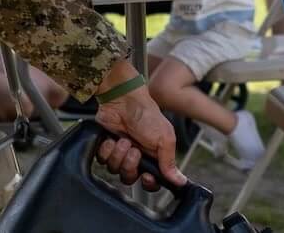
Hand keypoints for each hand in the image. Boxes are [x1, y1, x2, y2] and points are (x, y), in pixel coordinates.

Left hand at [95, 62, 184, 190]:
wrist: (123, 100)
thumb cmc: (146, 115)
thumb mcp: (164, 139)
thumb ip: (170, 162)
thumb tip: (181, 182)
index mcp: (153, 157)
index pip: (150, 182)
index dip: (147, 183)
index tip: (146, 176)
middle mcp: (136, 157)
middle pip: (130, 178)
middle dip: (130, 165)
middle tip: (134, 151)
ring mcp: (120, 153)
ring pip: (115, 170)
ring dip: (119, 155)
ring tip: (124, 140)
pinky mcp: (106, 147)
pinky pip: (102, 160)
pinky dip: (107, 149)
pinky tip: (112, 139)